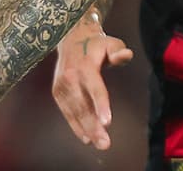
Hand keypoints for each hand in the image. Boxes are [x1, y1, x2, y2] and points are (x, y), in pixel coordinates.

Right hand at [52, 19, 133, 149]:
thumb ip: (119, 51)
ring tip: (99, 143)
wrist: (72, 38)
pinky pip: (67, 112)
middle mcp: (70, 77)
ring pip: (74, 112)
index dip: (101, 105)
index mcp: (85, 65)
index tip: (107, 122)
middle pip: (83, 105)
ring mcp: (61, 86)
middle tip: (105, 142)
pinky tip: (87, 137)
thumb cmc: (97, 43)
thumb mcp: (111, 42)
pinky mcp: (57, 92)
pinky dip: (76, 126)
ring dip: (86, 130)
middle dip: (94, 126)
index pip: (95, 88)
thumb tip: (125, 56)